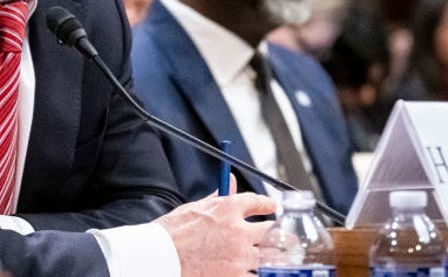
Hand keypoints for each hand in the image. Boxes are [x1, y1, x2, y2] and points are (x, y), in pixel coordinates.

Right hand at [154, 179, 274, 276]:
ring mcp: (239, 257)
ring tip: (282, 261)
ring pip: (270, 258)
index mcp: (227, 208)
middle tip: (288, 238)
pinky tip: (260, 273)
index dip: (267, 204)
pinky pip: (257, 276)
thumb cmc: (170, 234)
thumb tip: (230, 181)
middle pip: (271, 230)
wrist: (159, 259)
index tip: (272, 206)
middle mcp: (238, 231)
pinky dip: (259, 274)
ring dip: (276, 259)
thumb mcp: (194, 208)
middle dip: (282, 234)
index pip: (257, 202)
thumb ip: (217, 197)